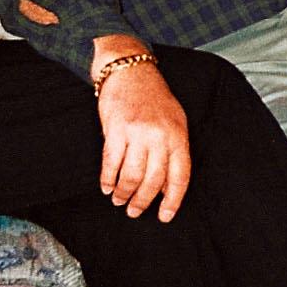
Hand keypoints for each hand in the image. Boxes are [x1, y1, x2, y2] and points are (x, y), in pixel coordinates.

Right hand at [97, 60, 191, 221]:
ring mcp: (137, 133)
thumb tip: (167, 188)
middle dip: (143, 201)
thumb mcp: (174, 121)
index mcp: (178, 136)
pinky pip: (111, 162)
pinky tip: (106, 187)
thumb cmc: (153, 98)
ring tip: (119, 200)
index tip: (164, 216)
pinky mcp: (116, 129)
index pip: (180, 177)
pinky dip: (108, 179)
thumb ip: (173, 152)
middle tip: (134, 211)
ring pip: (132, 175)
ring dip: (124, 193)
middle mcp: (160, 136)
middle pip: (153, 181)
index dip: (172, 201)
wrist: (130, 70)